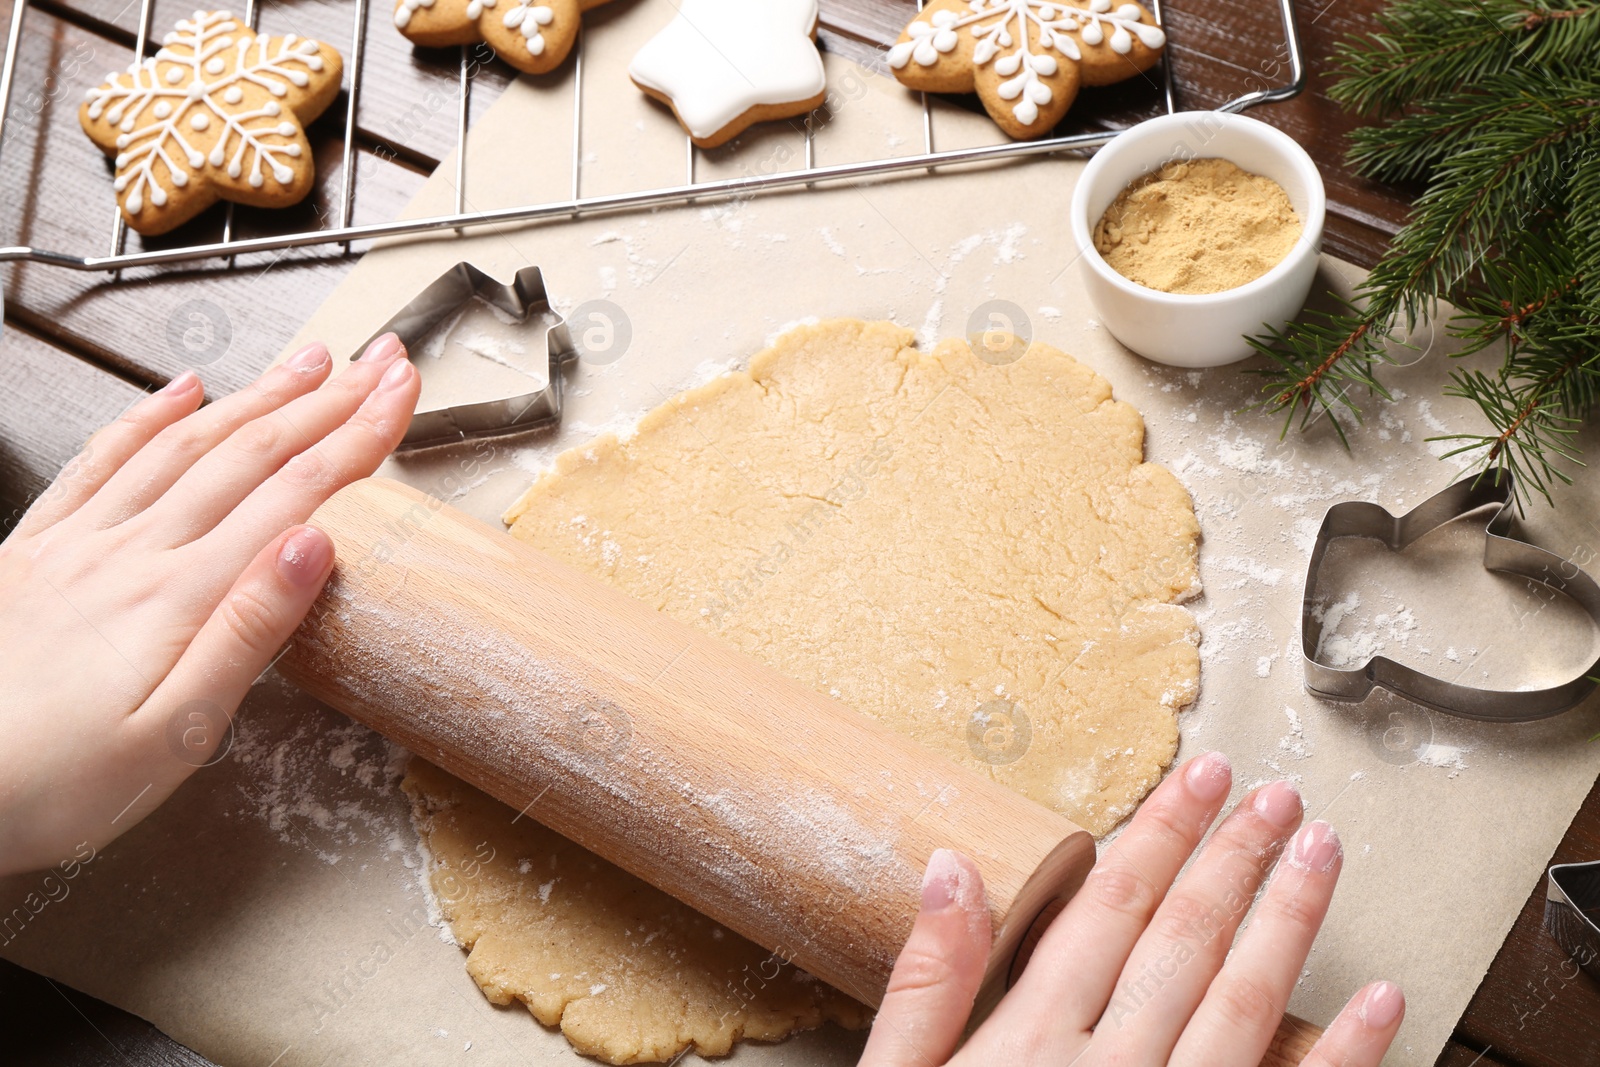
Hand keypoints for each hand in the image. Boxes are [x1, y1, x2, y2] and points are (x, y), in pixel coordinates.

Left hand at [0, 335, 419, 875]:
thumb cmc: (55, 785)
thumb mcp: (176, 736)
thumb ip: (246, 634)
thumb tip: (314, 545)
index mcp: (178, 595)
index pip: (294, 494)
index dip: (357, 437)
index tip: (400, 395)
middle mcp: (131, 551)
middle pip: (249, 453)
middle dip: (326, 401)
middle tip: (379, 362)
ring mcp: (80, 543)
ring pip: (184, 444)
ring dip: (256, 395)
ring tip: (308, 362)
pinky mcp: (35, 550)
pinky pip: (100, 461)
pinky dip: (149, 418)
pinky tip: (182, 392)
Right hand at [862, 753, 1403, 1065]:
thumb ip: (925, 985)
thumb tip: (952, 870)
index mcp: (1027, 1044)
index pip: (1107, 911)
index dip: (1158, 835)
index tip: (1200, 779)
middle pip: (1182, 942)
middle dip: (1232, 859)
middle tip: (1276, 793)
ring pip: (1242, 1005)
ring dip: (1289, 923)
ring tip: (1323, 853)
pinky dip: (1340, 1054)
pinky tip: (1378, 1001)